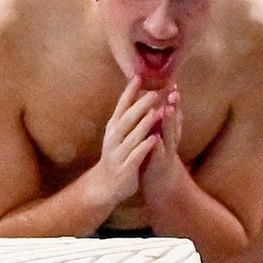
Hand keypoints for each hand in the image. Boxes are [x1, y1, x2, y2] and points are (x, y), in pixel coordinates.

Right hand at [85, 81, 162, 207]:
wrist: (105, 186)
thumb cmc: (117, 156)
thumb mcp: (119, 135)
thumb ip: (129, 118)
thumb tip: (140, 98)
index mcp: (114, 128)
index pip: (121, 106)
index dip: (129, 91)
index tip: (138, 76)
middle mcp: (114, 138)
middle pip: (127, 119)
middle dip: (140, 105)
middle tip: (154, 92)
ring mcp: (119, 153)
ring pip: (132, 136)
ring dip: (145, 124)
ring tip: (157, 112)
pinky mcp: (125, 168)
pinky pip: (136, 156)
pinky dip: (144, 147)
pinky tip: (155, 139)